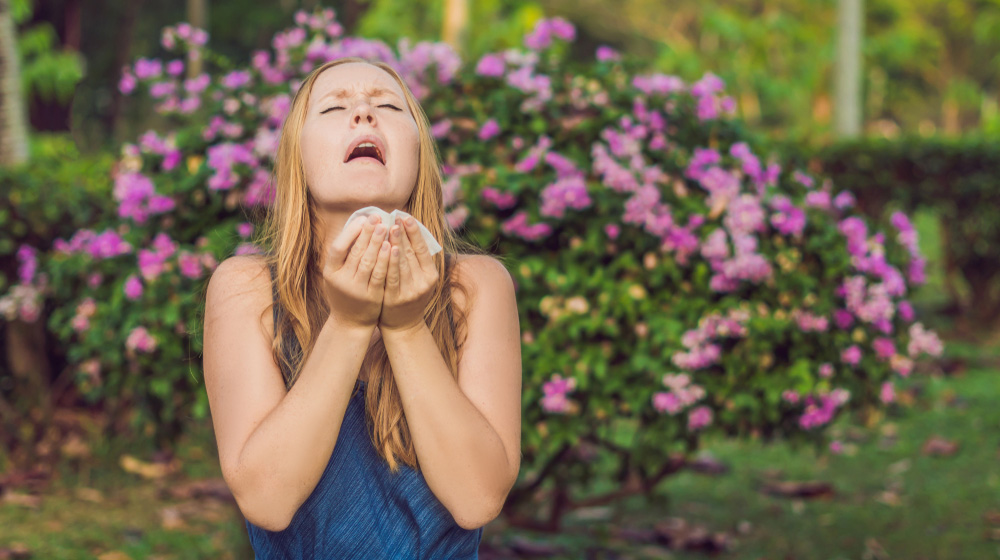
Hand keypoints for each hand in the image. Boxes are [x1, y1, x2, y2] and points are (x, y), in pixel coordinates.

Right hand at [322, 213, 391, 329]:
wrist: (350, 322)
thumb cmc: (344, 292)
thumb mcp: (336, 274)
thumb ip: (343, 255)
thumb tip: (358, 225)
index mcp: (330, 272)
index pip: (338, 248)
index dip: (350, 232)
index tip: (363, 219)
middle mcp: (341, 281)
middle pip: (355, 252)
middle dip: (367, 233)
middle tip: (378, 217)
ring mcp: (356, 290)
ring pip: (368, 262)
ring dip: (378, 243)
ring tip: (386, 227)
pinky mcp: (371, 297)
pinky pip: (379, 275)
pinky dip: (386, 260)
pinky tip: (392, 247)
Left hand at [378, 214, 438, 333]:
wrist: (403, 325)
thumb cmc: (409, 294)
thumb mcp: (419, 278)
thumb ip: (417, 258)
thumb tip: (409, 229)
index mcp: (431, 275)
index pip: (423, 249)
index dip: (415, 232)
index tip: (406, 216)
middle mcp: (423, 283)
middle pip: (412, 253)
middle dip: (403, 233)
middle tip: (394, 216)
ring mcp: (410, 292)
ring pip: (402, 263)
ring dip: (395, 243)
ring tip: (388, 227)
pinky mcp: (395, 299)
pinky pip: (391, 277)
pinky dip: (389, 262)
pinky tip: (385, 248)